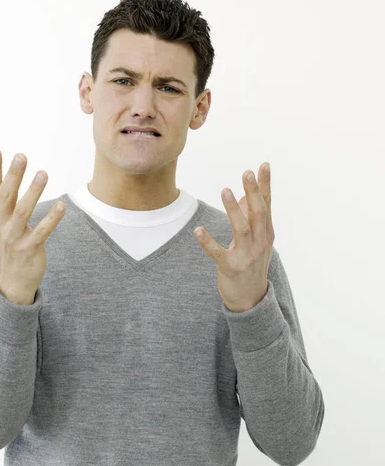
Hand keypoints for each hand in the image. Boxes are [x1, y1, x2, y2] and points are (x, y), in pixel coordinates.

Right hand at [0, 147, 65, 304]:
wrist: (12, 283)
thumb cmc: (7, 247)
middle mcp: (0, 225)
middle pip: (6, 196)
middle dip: (13, 175)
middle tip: (21, 156)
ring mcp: (13, 238)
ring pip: (23, 211)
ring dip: (33, 192)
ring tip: (43, 174)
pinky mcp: (29, 249)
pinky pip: (42, 231)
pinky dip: (52, 218)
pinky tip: (61, 205)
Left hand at [194, 163, 274, 312]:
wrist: (251, 300)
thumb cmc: (252, 264)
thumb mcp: (256, 241)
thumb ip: (250, 218)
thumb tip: (242, 196)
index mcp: (267, 233)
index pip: (267, 205)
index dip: (265, 185)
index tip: (263, 165)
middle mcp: (260, 243)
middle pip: (259, 213)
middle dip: (254, 192)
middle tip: (247, 172)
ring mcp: (247, 256)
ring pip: (242, 230)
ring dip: (233, 211)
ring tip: (225, 191)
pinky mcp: (231, 268)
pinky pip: (218, 253)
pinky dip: (208, 242)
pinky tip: (198, 231)